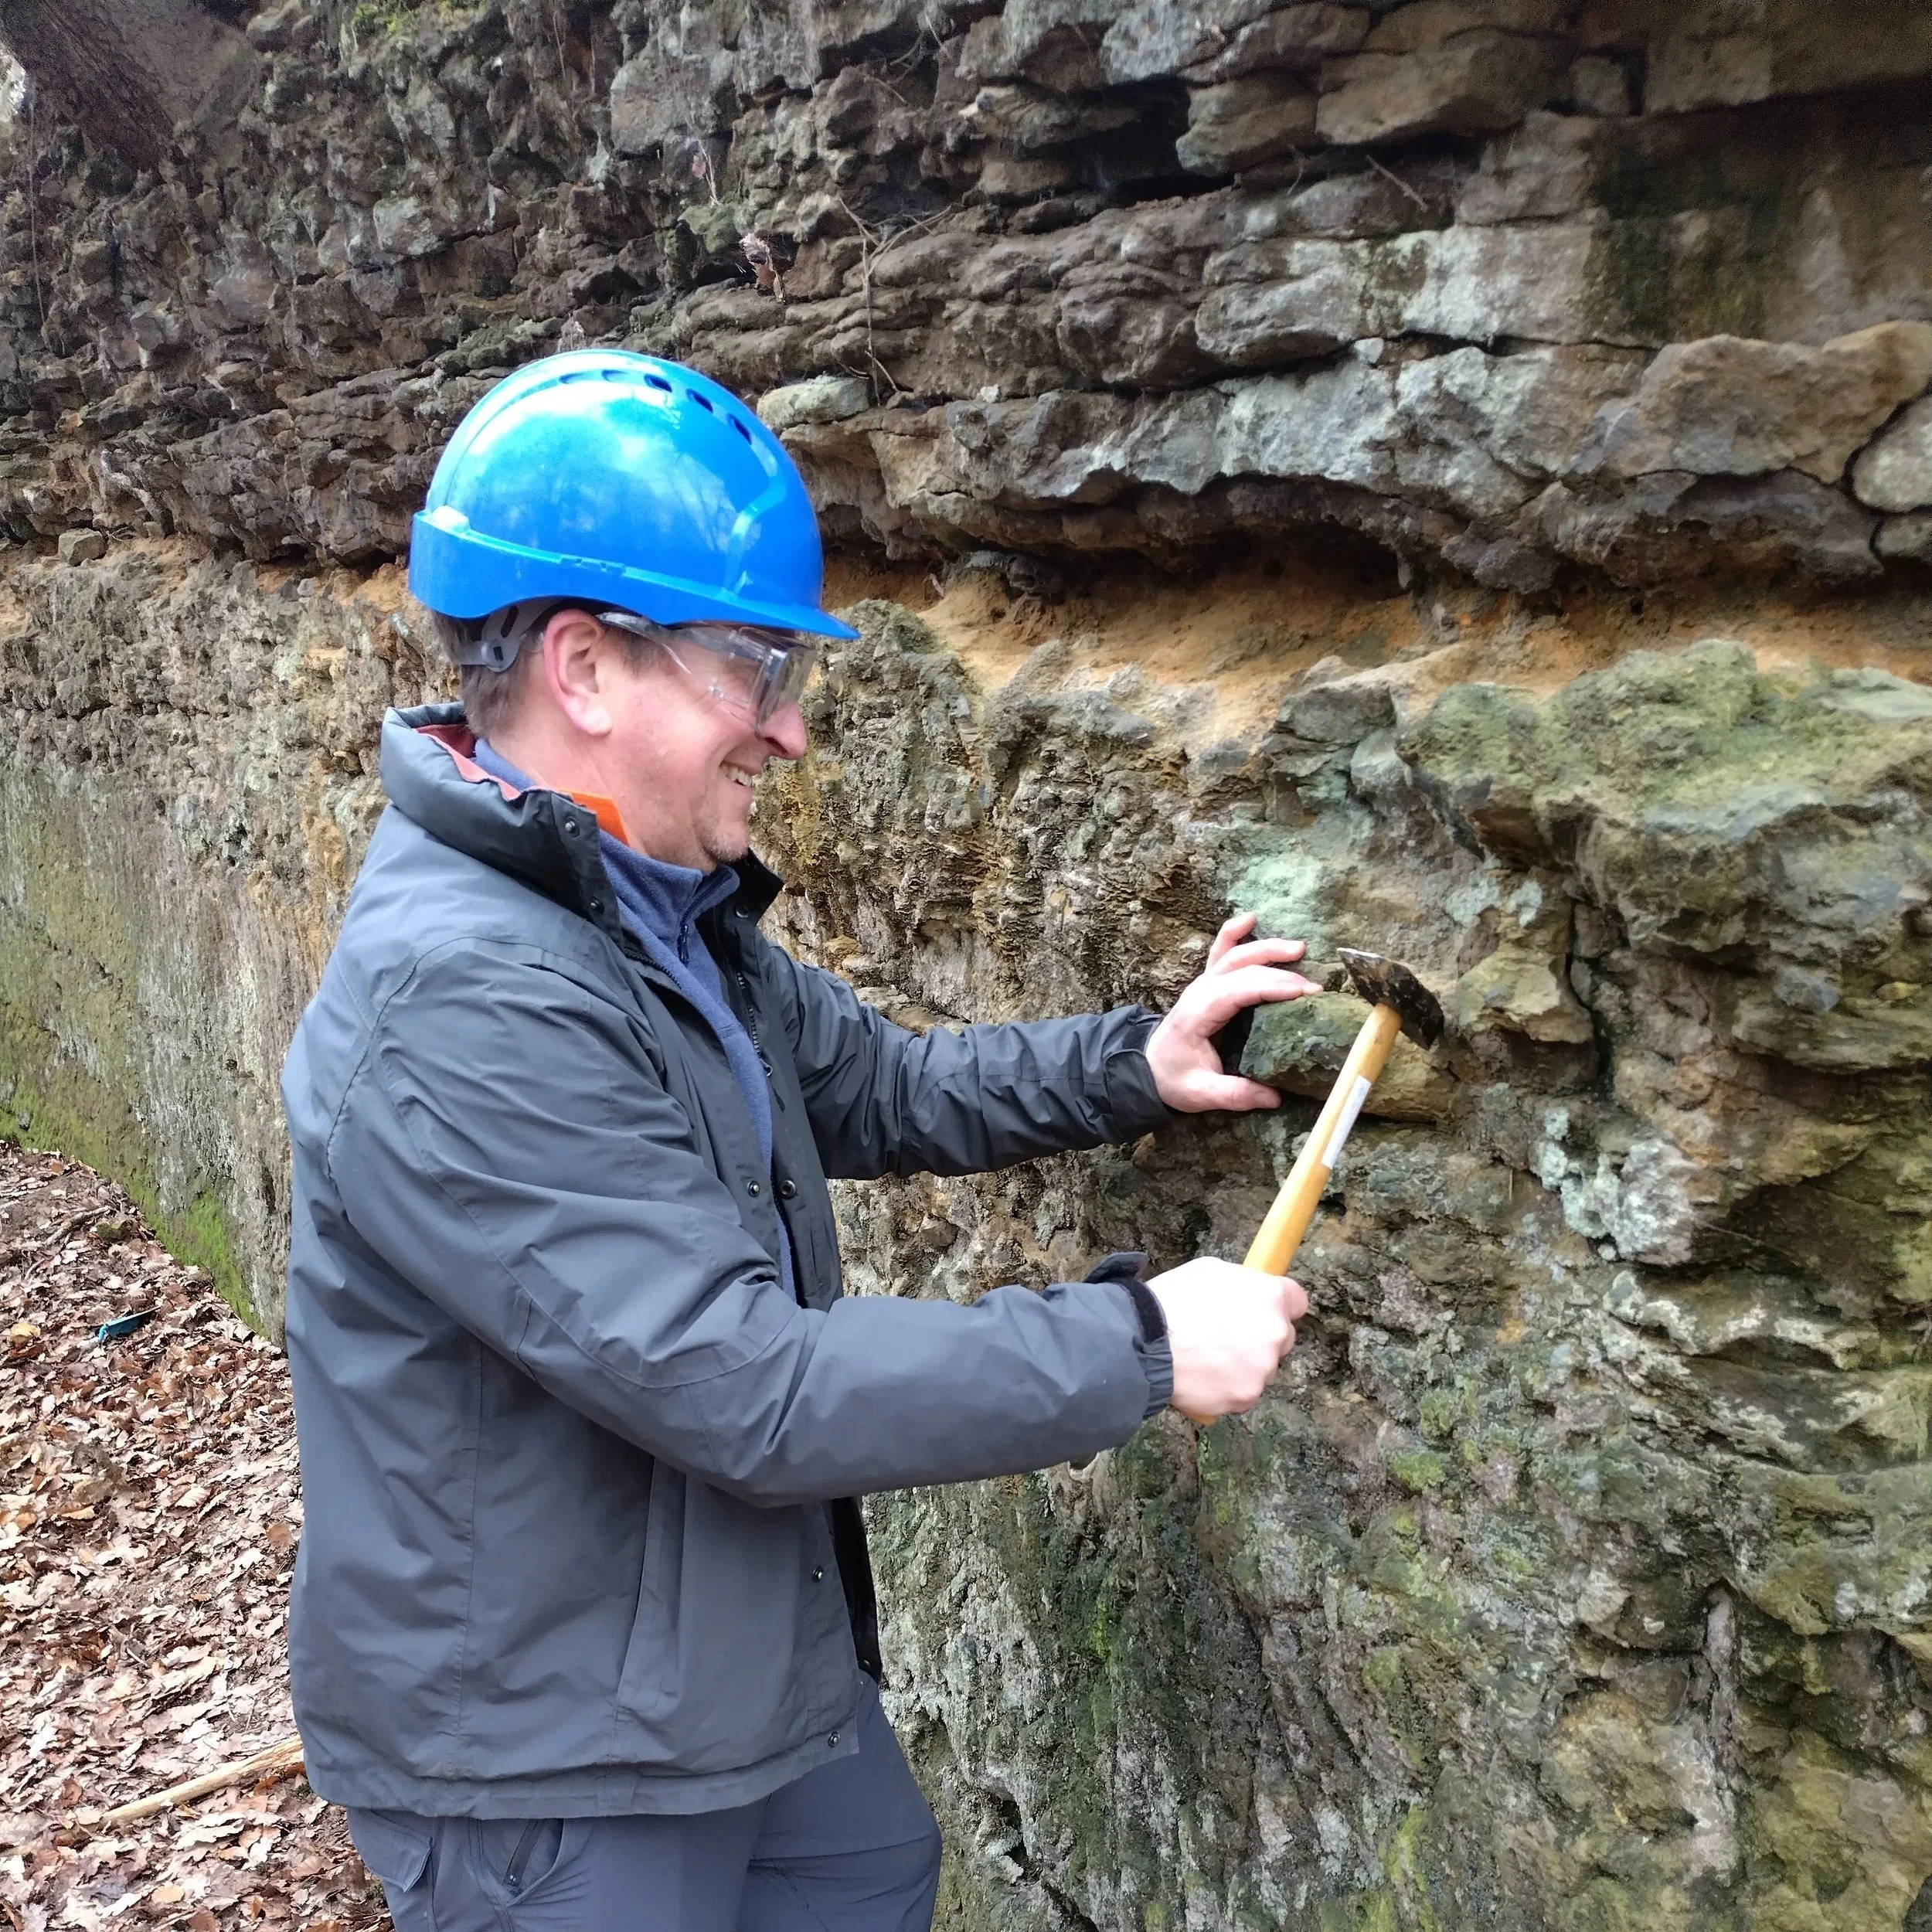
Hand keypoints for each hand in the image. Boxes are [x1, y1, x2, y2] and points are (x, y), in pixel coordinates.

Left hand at [1145, 912, 1320, 1112]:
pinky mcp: (1207, 983)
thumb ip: (1235, 1094)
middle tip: (1313, 987)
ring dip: (1266, 948)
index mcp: (1197, 1015)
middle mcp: (1199, 992)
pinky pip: (1220, 951)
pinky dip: (1233, 932)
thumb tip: (1272, 1096)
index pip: (1238, 992)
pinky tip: (1251, 918)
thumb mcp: (1200, 1093)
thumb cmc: (1173, 1079)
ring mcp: (1202, 984)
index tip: (1304, 994)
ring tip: (1299, 948)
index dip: (1272, 988)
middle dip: (1280, 973)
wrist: (1148, 1068)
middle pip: (1241, 970)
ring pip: (1235, 956)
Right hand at [1146, 1257, 1306, 1422]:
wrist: (1145, 1342)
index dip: (1279, 1306)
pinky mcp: (1246, 1396)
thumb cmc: (1173, 1300)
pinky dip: (1228, 1388)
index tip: (1264, 1311)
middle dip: (1261, 1338)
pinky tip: (1203, 1378)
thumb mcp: (1210, 1271)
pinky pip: (1244, 1392)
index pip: (1297, 1301)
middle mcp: (1275, 1332)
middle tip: (1227, 1337)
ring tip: (1207, 1359)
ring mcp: (1263, 1368)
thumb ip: (1242, 1285)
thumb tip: (1249, 1295)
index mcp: (1270, 1296)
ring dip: (1244, 1365)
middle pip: (1282, 1337)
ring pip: (1262, 1368)